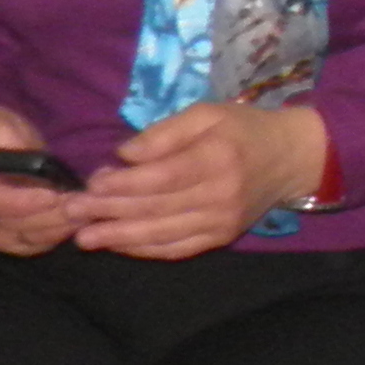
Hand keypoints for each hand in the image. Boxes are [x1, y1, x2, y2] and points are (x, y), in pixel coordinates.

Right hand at [0, 104, 83, 255]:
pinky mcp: (9, 242)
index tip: (54, 194)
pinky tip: (80, 221)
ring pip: (28, 239)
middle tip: (84, 203)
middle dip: (52, 215)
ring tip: (87, 210)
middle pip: (15, 225)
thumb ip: (1, 133)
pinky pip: (34, 247)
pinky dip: (58, 237)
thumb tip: (16, 151)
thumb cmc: (0, 135)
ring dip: (60, 227)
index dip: (24, 201)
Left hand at [76, 100, 325, 260]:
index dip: (123, 183)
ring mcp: (221, 222)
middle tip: (72, 212)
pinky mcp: (220, 237)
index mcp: (217, 158)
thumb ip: (165, 132)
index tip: (91, 183)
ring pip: (162, 234)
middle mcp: (220, 195)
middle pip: (155, 208)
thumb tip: (125, 155)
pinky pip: (177, 248)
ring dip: (119, 237)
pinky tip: (119, 246)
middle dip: (109, 211)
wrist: (292, 159)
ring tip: (84, 238)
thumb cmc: (244, 130)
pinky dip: (145, 250)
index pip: (161, 177)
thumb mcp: (207, 114)